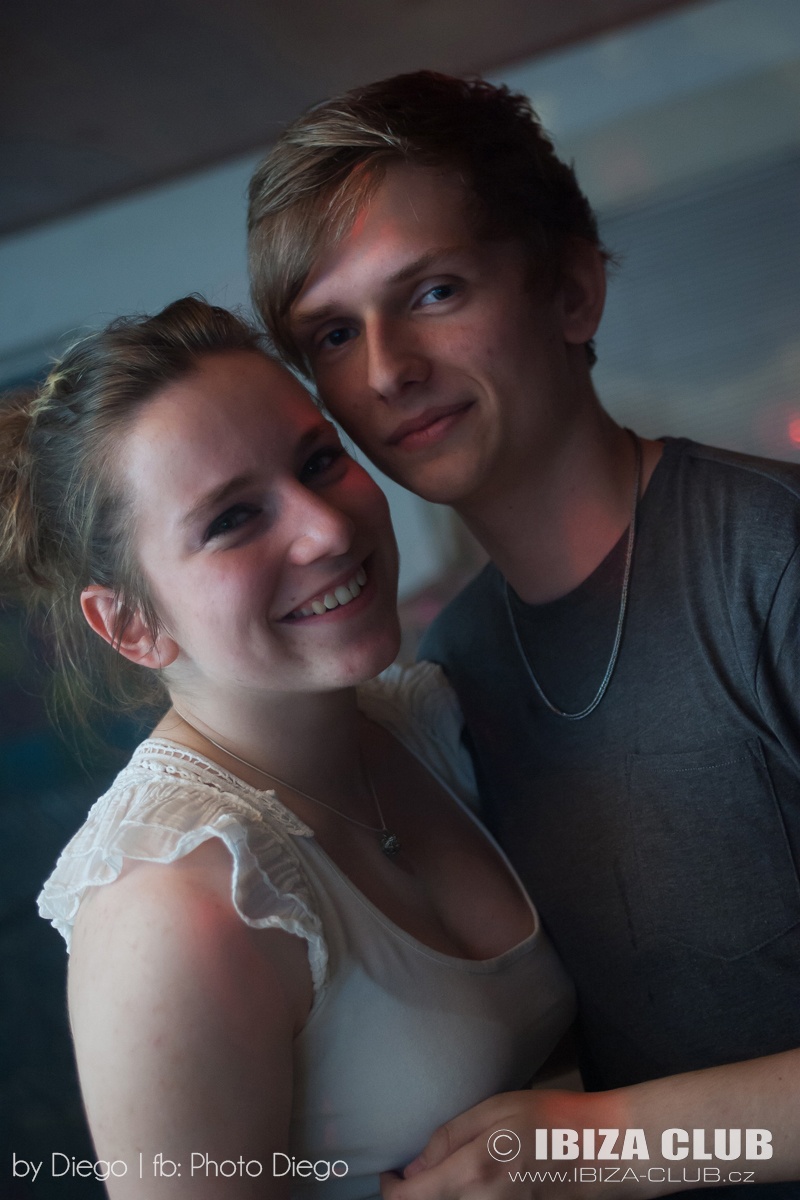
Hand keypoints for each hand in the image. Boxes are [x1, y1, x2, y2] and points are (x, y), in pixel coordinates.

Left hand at [380, 1088, 637, 1199]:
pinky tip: (470, 1186)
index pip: (411, 1198)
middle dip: (416, 1194)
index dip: (390, 1190)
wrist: (606, 1153)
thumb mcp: (497, 1108)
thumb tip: (415, 1166)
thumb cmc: (552, 1121)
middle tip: (413, 1174)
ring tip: (442, 1175)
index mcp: (473, 1172)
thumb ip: (450, 1136)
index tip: (388, 1175)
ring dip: (440, 1198)